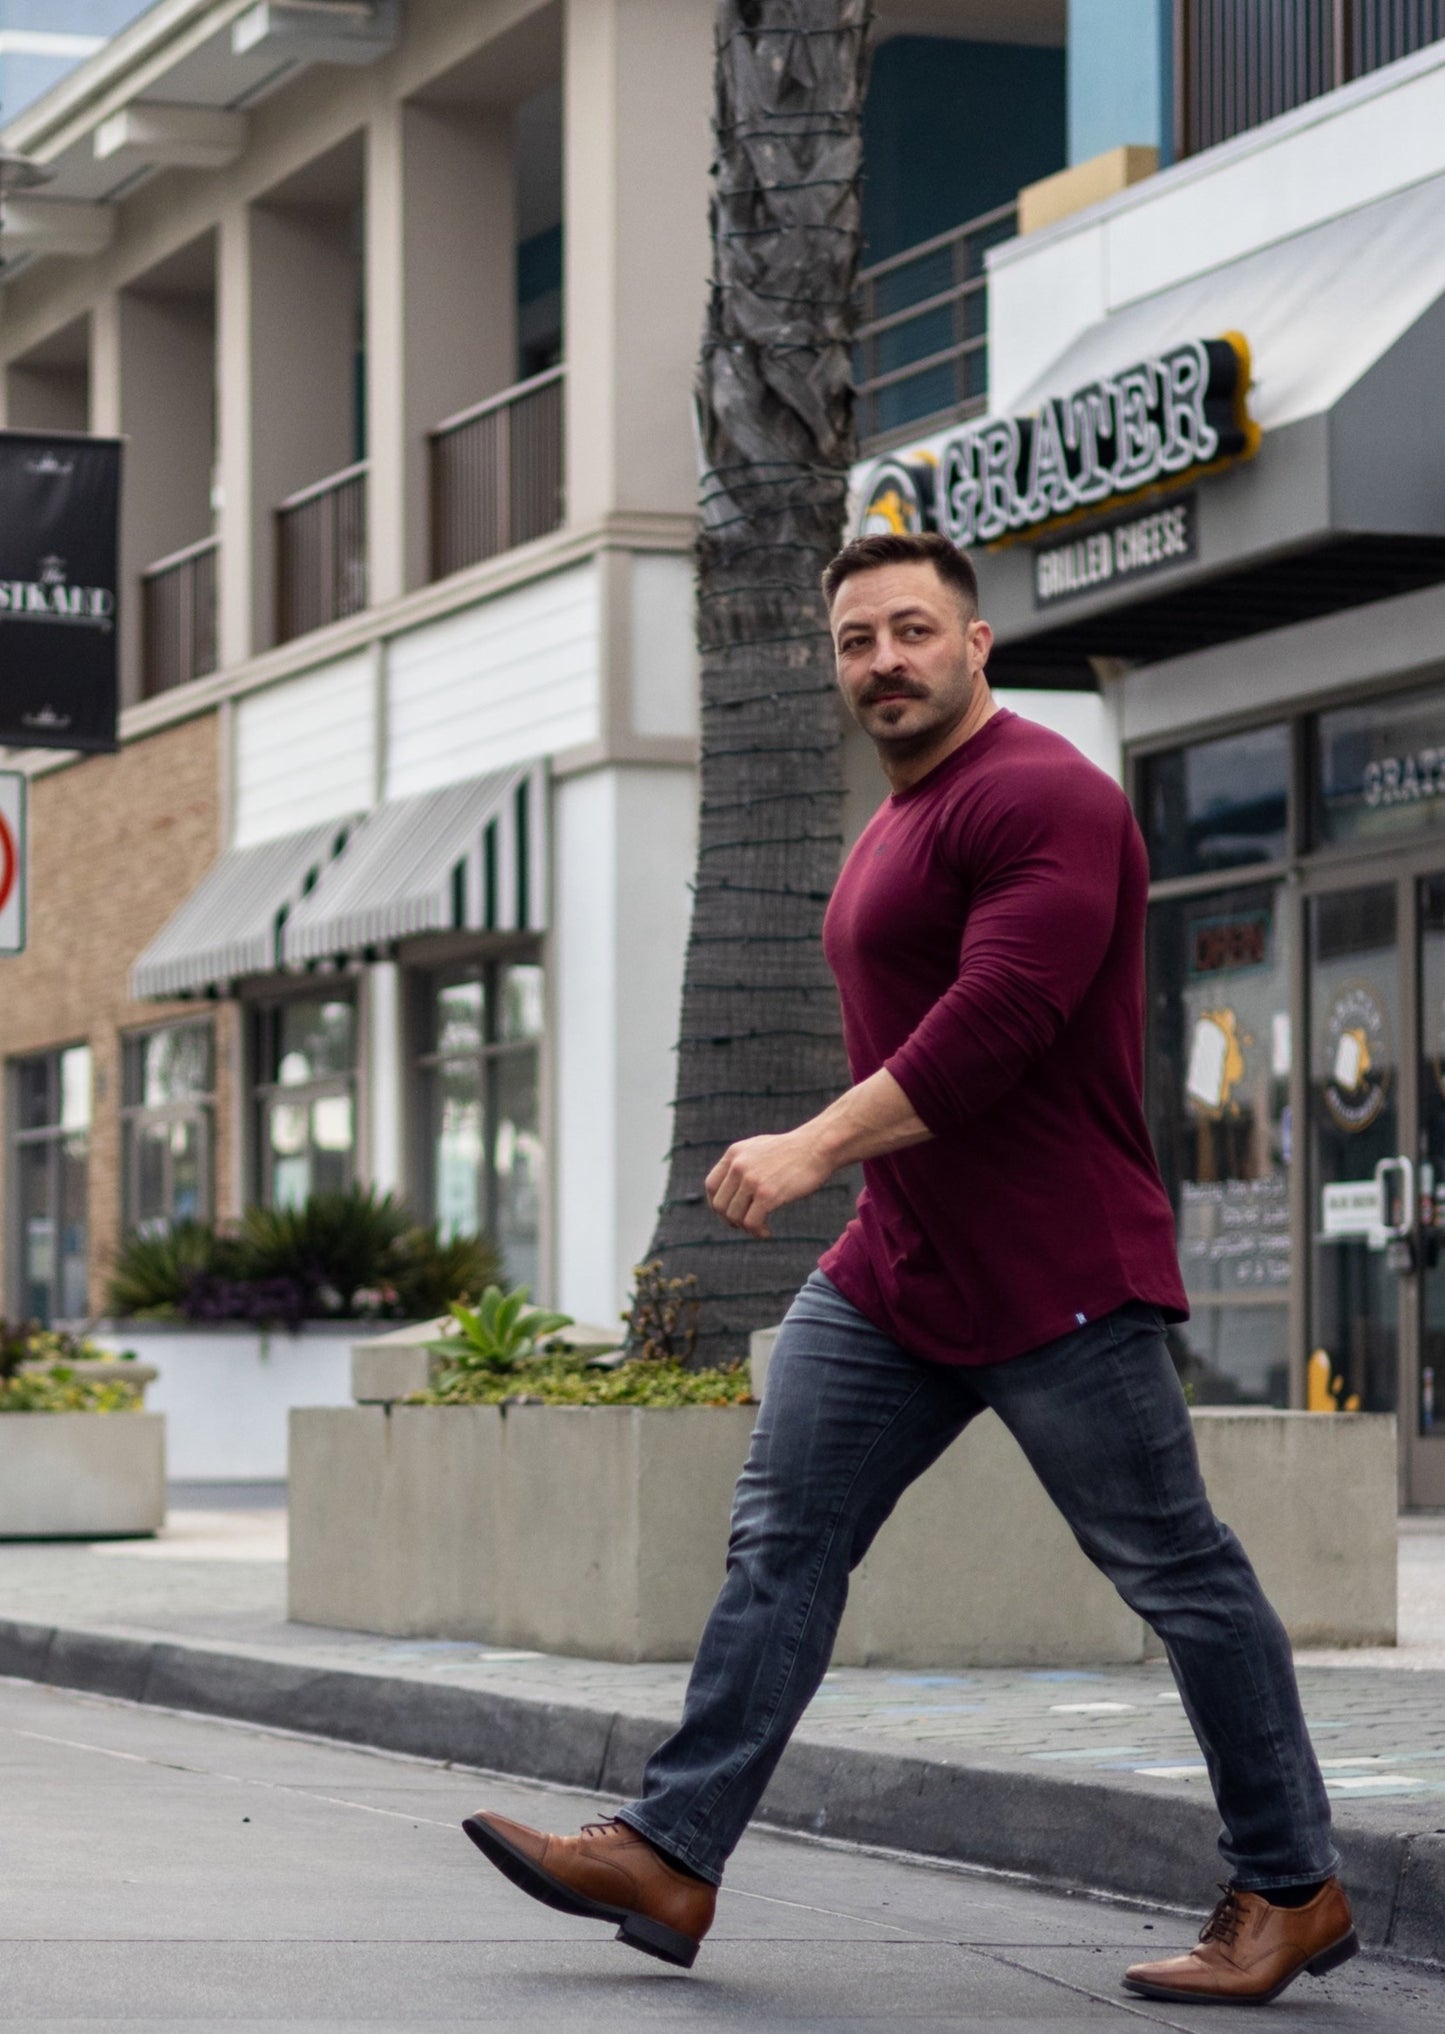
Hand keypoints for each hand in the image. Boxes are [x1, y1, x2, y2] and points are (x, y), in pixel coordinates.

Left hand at [705, 1128, 834, 1238]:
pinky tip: (767, 1232)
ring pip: (734, 1216)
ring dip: (745, 1228)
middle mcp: (738, 1165)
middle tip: (745, 1225)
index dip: (717, 1204)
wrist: (818, 1147)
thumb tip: (731, 1185)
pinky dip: (757, 1232)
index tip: (729, 1214)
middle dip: (730, 1220)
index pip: (711, 1186)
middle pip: (720, 1204)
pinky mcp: (767, 1194)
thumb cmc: (794, 1151)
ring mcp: (751, 1180)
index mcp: (734, 1153)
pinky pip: (751, 1222)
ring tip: (759, 1229)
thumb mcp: (759, 1148)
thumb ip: (742, 1163)